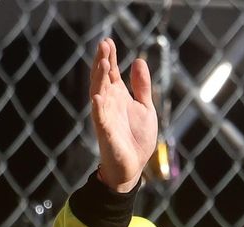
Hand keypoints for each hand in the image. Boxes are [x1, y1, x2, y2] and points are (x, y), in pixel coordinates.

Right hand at [90, 38, 157, 192]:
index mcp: (118, 97)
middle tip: (103, 45)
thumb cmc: (137, 139)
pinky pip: (99, 120)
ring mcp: (105, 118)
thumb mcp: (145, 108)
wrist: (134, 167)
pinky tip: (98, 97)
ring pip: (99, 95)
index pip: (111, 73)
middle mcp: (109, 104)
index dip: (109, 57)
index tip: (108, 41)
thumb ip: (142, 86)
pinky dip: (98, 108)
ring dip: (99, 79)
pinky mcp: (106, 134)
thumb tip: (138, 60)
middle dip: (102, 62)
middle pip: (102, 79)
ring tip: (103, 63)